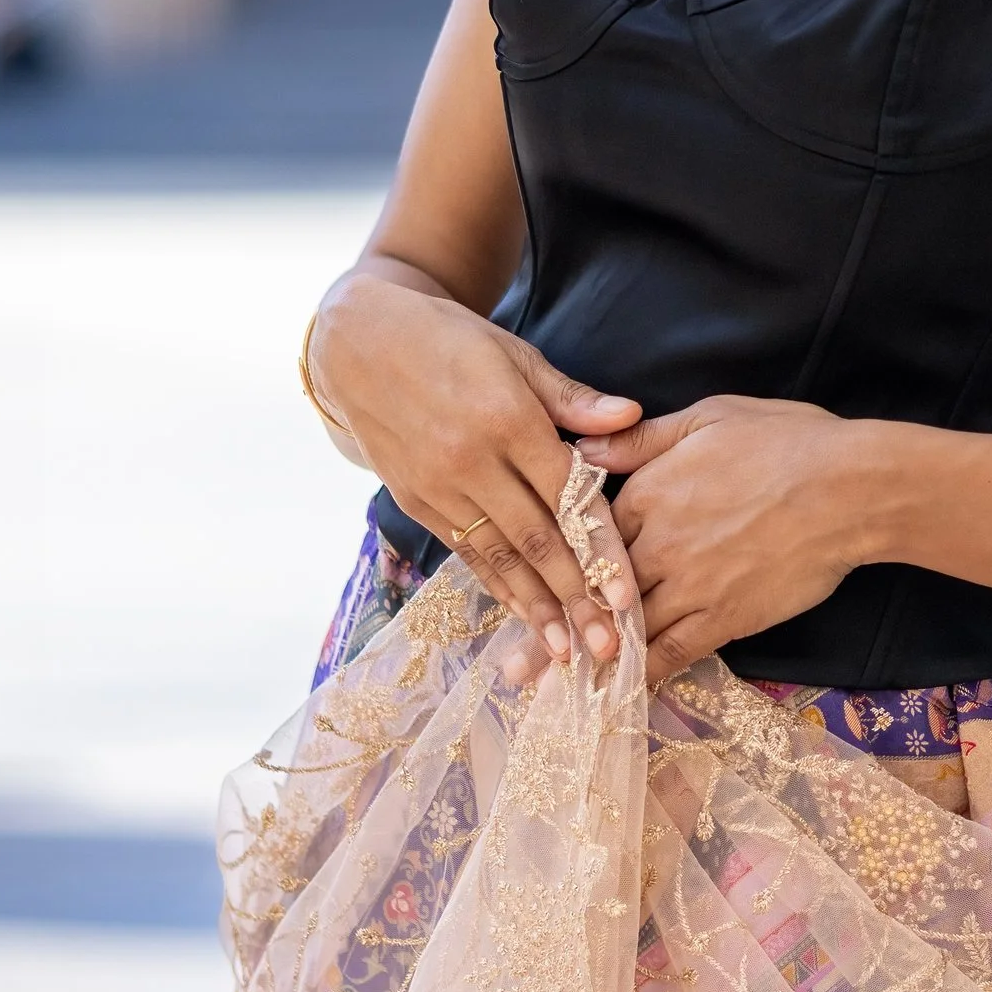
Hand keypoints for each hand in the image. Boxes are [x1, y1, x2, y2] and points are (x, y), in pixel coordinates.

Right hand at [310, 276, 640, 667]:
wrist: (360, 341)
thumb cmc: (452, 342)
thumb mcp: (516, 355)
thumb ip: (572, 398)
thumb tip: (631, 417)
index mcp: (508, 419)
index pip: (567, 497)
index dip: (600, 551)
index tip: (627, 597)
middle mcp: (472, 461)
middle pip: (535, 541)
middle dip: (574, 598)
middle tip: (607, 646)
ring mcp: (438, 486)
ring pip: (497, 556)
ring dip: (535, 607)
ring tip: (565, 650)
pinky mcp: (413, 501)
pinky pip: (464, 552)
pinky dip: (497, 585)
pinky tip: (522, 614)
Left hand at [586, 396, 871, 687]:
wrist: (849, 488)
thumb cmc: (788, 442)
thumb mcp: (709, 418)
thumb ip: (641, 439)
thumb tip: (582, 447)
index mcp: (647, 492)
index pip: (592, 531)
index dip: (581, 553)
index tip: (567, 571)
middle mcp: (656, 544)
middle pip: (599, 586)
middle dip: (575, 611)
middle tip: (544, 648)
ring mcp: (688, 586)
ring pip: (628, 625)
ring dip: (601, 647)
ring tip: (569, 675)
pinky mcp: (723, 620)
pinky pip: (670, 653)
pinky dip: (645, 671)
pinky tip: (624, 688)